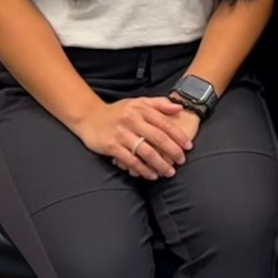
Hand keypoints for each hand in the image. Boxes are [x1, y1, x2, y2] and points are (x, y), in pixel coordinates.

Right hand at [75, 97, 191, 179]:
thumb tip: (180, 107)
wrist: (89, 117)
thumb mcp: (138, 102)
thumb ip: (159, 104)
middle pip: (158, 138)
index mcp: (140, 109)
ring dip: (160, 164)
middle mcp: (132, 120)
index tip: (189, 146)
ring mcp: (121, 134)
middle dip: (173, 151)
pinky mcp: (111, 146)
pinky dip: (143, 169)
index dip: (179, 136)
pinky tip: (152, 175)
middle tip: (182, 161)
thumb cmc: (118, 111)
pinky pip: (131, 160)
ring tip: (170, 172)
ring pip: (146, 152)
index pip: (165, 123)